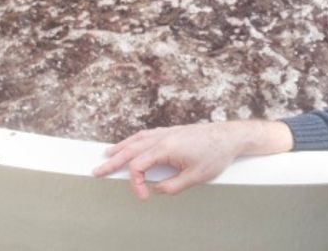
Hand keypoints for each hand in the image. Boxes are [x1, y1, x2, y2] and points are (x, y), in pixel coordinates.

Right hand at [92, 120, 292, 199]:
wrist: (231, 136)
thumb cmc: (216, 155)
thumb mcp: (195, 177)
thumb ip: (172, 186)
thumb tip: (156, 188)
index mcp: (166, 147)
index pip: (139, 166)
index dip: (136, 183)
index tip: (145, 196)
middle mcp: (163, 137)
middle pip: (132, 149)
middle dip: (113, 161)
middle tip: (97, 171)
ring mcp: (168, 132)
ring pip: (138, 139)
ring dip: (122, 148)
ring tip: (108, 155)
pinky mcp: (174, 131)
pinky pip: (148, 134)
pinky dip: (135, 140)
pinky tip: (132, 144)